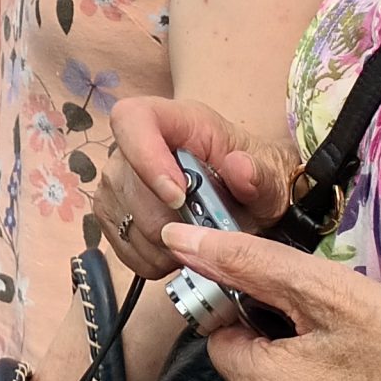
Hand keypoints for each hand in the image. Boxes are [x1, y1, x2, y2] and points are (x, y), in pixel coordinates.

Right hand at [102, 95, 296, 277]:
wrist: (243, 193)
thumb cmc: (252, 176)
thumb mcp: (269, 176)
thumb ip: (260, 174)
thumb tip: (241, 167)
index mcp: (173, 120)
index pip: (132, 120)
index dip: (146, 158)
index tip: (177, 197)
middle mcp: (134, 144)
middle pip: (130, 186)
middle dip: (171, 222)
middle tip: (208, 234)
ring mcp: (117, 179)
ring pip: (127, 223)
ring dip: (167, 246)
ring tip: (198, 242)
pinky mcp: (110, 212)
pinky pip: (123, 247)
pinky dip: (154, 259)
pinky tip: (179, 251)